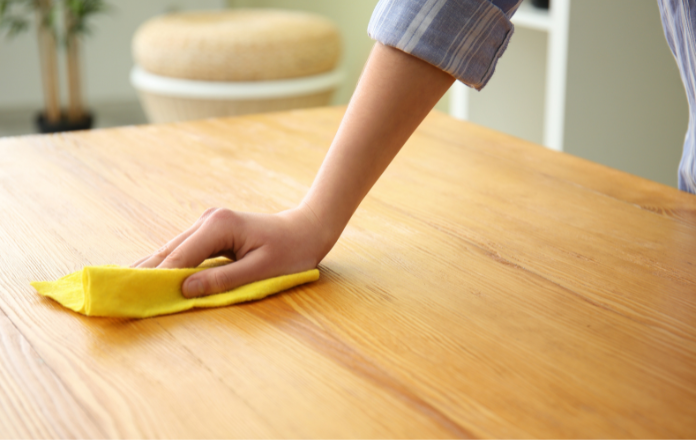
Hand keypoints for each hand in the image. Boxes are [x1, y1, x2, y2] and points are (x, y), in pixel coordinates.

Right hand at [132, 205, 330, 297]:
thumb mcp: (261, 270)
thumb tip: (184, 289)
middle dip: (143, 272)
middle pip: (169, 250)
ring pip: (172, 249)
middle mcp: (208, 220)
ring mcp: (207, 223)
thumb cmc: (290, 251)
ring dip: (151, 268)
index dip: (156, 278)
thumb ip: (223, 279)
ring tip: (123, 286)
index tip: (132, 295)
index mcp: (219, 226)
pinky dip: (166, 264)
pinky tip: (147, 275)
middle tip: (116, 293)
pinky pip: (182, 249)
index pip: (180, 256)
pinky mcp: (210, 230)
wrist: (305, 229)